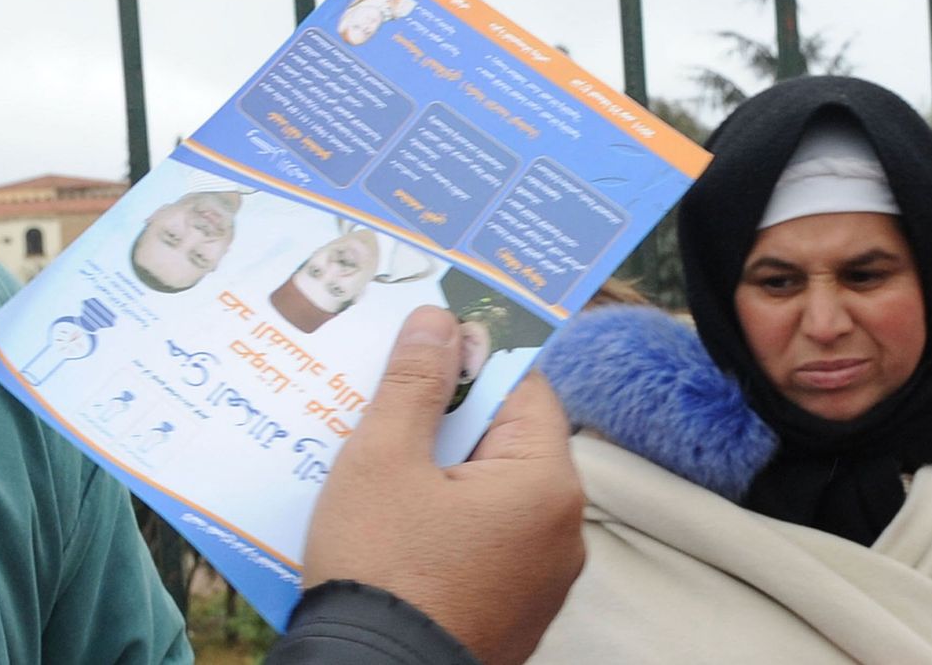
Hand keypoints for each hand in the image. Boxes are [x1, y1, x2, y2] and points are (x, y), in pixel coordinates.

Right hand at [302, 306, 584, 664]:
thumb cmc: (381, 570)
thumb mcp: (382, 460)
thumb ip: (414, 384)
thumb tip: (437, 321)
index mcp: (545, 484)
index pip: (521, 386)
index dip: (469, 357)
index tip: (421, 343)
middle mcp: (560, 531)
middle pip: (503, 439)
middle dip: (442, 415)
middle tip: (381, 401)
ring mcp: (539, 578)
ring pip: (487, 491)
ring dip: (436, 468)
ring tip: (372, 459)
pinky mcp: (510, 610)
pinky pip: (480, 538)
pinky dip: (440, 518)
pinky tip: (385, 516)